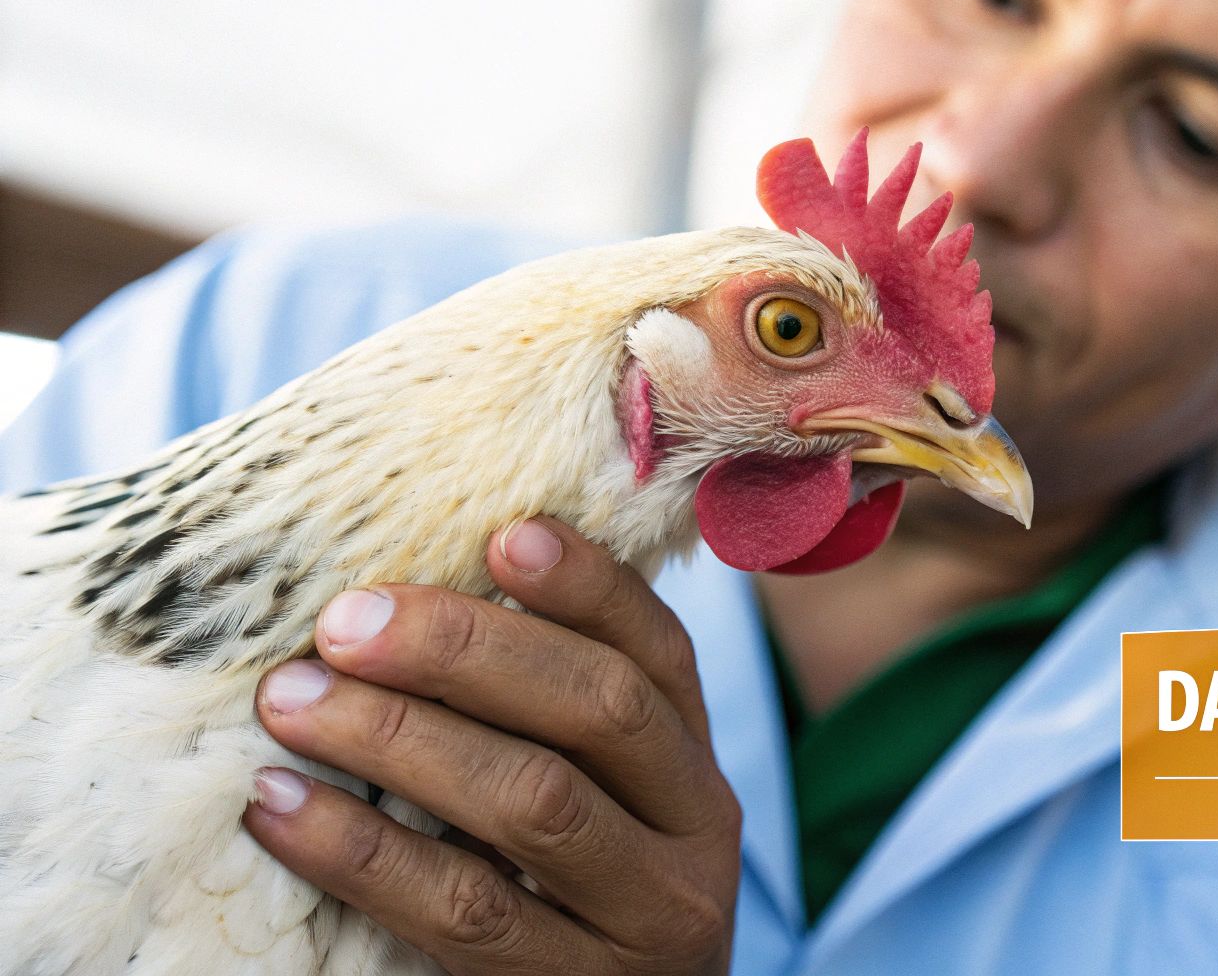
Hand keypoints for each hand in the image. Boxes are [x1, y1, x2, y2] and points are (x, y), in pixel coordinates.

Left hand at [243, 517, 741, 974]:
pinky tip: (282, 809)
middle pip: (601, 709)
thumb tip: (413, 599)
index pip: (660, 654)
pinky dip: (363, 851)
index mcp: (698, 767)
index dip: (588, 586)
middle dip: (468, 648)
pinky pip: (462, 910)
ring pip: (534, 800)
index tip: (500, 536)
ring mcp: (648, 920)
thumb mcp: (599, 807)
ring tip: (292, 701)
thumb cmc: (572, 904)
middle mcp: (697, 833)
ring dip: (401, 736)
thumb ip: (548, 722)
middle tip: (347, 620)